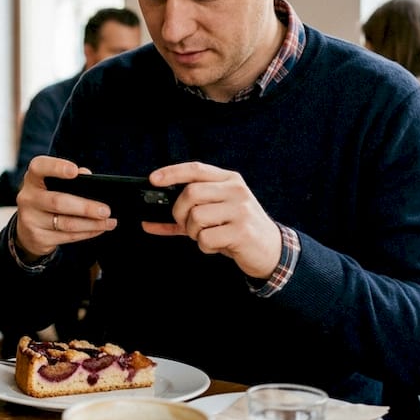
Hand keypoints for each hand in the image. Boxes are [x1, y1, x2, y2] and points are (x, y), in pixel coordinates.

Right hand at [15, 156, 116, 257]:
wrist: (27, 229)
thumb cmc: (47, 198)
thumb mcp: (52, 185)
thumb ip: (70, 179)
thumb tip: (87, 175)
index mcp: (33, 178)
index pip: (39, 167)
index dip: (56, 167)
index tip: (74, 171)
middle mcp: (28, 198)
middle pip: (58, 202)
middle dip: (85, 207)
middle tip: (106, 210)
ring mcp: (31, 219)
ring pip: (66, 223)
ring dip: (91, 224)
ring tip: (109, 222)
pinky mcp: (38, 237)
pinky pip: (67, 237)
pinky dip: (86, 233)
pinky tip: (99, 229)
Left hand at [142, 162, 281, 279]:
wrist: (271, 250)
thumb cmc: (237, 230)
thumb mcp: (215, 215)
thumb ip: (184, 215)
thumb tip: (149, 222)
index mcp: (229, 180)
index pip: (196, 169)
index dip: (172, 173)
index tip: (153, 179)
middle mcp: (236, 191)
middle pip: (191, 193)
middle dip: (179, 212)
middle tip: (186, 224)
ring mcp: (241, 210)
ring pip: (196, 217)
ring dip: (193, 233)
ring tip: (206, 236)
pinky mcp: (242, 231)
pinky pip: (206, 238)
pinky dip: (204, 246)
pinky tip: (217, 245)